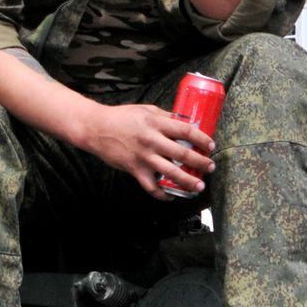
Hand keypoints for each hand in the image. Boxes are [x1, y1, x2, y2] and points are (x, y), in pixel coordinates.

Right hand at [74, 102, 215, 199]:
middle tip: (210, 167)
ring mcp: (143, 156)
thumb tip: (187, 122)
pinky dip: (162, 194)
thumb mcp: (146, 110)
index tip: (211, 146)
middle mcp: (152, 140)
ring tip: (199, 186)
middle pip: (183, 153)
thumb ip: (166, 117)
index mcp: (156, 123)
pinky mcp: (134, 169)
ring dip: (188, 181)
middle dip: (201, 162)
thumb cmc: (122, 117)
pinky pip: (151, 186)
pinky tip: (171, 196)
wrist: (95, 128)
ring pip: (171, 172)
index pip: (186, 130)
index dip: (202, 139)